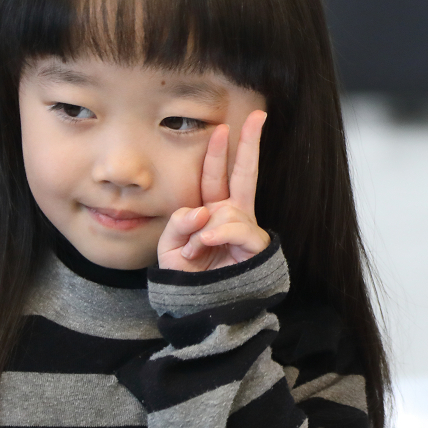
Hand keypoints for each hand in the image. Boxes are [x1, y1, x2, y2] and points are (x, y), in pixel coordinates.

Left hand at [158, 109, 269, 271]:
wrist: (203, 309)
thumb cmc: (188, 280)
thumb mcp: (169, 250)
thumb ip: (178, 224)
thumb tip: (201, 211)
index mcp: (212, 212)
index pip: (215, 176)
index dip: (218, 152)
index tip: (222, 126)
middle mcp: (232, 215)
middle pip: (244, 173)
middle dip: (250, 144)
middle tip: (258, 117)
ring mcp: (244, 229)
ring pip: (228, 208)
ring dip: (203, 229)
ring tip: (195, 251)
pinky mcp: (254, 246)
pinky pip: (236, 228)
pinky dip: (218, 233)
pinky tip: (206, 242)